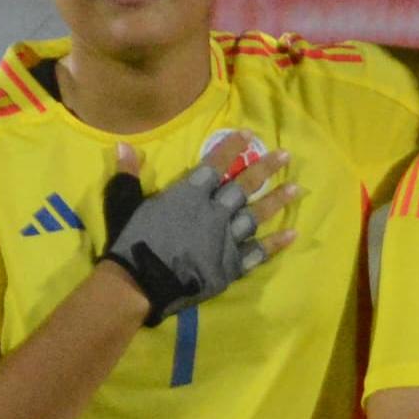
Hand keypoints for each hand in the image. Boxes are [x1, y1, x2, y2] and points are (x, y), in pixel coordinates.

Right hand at [98, 132, 295, 323]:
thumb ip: (128, 175)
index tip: (249, 135)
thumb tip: (122, 146)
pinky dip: (275, 243)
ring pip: (256, 216)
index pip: (214, 166)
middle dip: (265, 169)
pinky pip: (258, 252)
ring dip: (277, 201)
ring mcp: (226, 240)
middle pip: (243, 187)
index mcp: (188, 196)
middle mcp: (213, 214)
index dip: (231, 149)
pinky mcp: (232, 266)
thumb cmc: (131, 242)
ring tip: (296, 188)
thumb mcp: (125, 204)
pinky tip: (292, 233)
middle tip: (285, 156)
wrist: (140, 283)